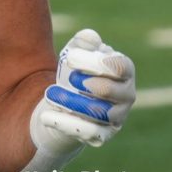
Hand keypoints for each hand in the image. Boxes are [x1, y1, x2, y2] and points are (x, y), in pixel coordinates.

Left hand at [32, 29, 135, 153]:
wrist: (65, 100)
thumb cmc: (75, 71)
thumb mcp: (76, 53)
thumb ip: (82, 43)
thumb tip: (89, 36)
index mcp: (124, 71)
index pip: (119, 67)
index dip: (94, 62)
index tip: (68, 58)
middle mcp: (126, 95)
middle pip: (110, 91)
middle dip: (85, 83)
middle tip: (66, 78)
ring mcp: (117, 117)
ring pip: (99, 113)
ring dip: (71, 102)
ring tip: (50, 93)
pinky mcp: (103, 134)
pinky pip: (90, 133)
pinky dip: (66, 124)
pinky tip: (45, 116)